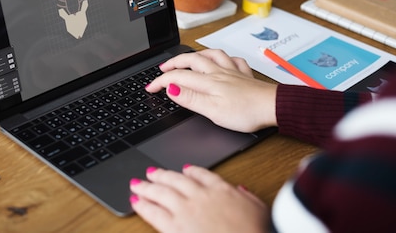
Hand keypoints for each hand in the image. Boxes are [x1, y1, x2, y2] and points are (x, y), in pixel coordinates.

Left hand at [130, 165, 269, 232]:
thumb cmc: (256, 231)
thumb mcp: (260, 210)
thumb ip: (248, 198)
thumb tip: (242, 191)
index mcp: (222, 190)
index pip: (203, 175)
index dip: (192, 171)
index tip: (185, 169)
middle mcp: (201, 196)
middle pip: (177, 180)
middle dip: (162, 175)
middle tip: (151, 172)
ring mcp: (186, 210)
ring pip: (161, 192)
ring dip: (147, 187)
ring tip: (137, 183)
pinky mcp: (174, 227)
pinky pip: (154, 213)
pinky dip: (143, 205)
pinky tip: (135, 201)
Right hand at [145, 49, 276, 132]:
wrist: (273, 108)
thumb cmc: (245, 112)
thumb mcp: (212, 110)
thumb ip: (190, 98)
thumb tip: (170, 88)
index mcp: (208, 81)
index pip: (177, 77)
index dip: (161, 81)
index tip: (150, 88)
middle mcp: (218, 73)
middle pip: (191, 60)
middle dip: (174, 63)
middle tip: (163, 69)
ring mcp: (232, 72)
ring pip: (211, 55)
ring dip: (196, 54)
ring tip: (188, 58)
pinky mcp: (245, 76)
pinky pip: (233, 60)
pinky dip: (224, 58)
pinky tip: (223, 61)